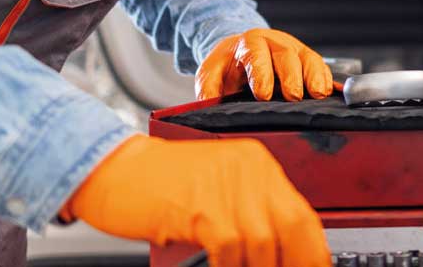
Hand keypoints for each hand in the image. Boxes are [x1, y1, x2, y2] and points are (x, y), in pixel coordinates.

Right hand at [65, 135, 328, 266]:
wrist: (112, 171)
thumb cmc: (158, 186)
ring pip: (263, 242)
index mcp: (256, 165)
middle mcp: (248, 169)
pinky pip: (230, 248)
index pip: (302, 214)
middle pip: (294, 226)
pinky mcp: (201, 205)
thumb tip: (278, 254)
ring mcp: (226, 185)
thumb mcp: (216, 193)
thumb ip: (249, 215)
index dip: (310, 251)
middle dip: (295, 261)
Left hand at [195, 28, 332, 101]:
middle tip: (292, 97)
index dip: (261, 74)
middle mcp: (274, 42)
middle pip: (286, 55)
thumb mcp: (211, 74)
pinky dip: (325, 78)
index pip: (256, 55)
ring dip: (314, 76)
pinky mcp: (307, 59)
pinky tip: (328, 92)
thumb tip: (208, 106)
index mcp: (248, 44)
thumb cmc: (227, 67)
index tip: (262, 94)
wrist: (241, 53)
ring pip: (307, 58)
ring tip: (318, 94)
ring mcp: (294, 49)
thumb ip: (208, 89)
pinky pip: (320, 65)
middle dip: (290, 76)